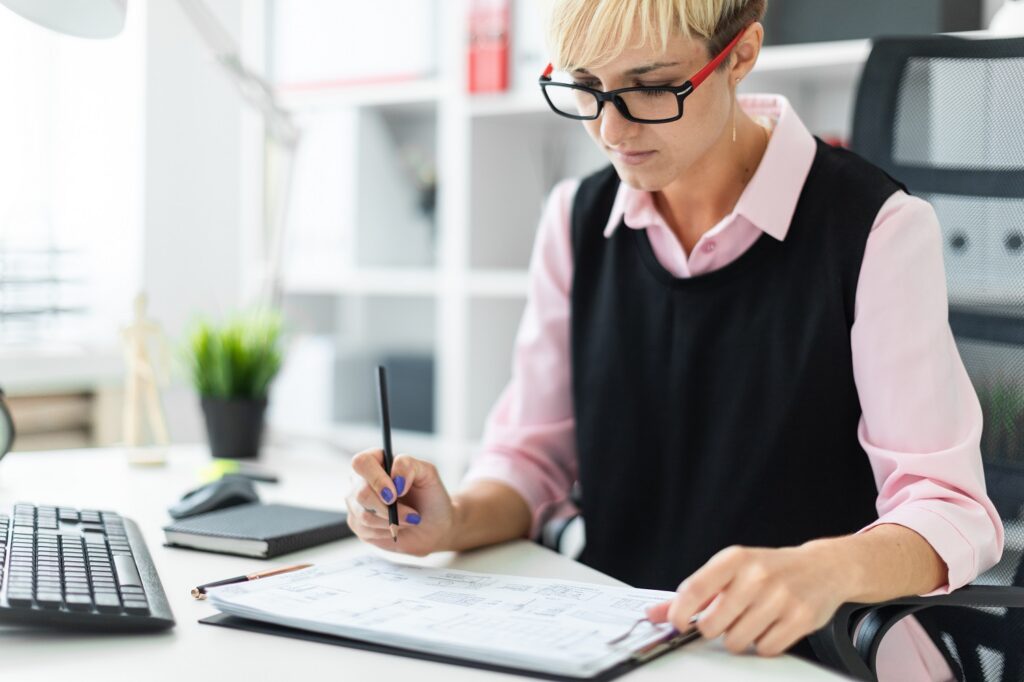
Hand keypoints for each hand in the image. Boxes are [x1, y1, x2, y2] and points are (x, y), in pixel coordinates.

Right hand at [345, 448, 455, 556]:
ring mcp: (356, 502)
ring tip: (409, 519)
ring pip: (363, 515)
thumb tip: (395, 480)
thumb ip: (409, 466)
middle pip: (361, 493)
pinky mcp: (357, 523)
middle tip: (410, 513)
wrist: (433, 525)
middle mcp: (362, 479)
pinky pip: (365, 529)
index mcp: (377, 461)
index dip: (377, 479)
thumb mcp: (428, 474)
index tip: (396, 492)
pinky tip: (397, 526)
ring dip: (391, 521)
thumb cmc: (429, 496)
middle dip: (388, 508)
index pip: (362, 462)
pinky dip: (386, 530)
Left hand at [646, 544, 854, 655]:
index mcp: (734, 559)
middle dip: (713, 628)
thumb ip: (694, 593)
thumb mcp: (730, 570)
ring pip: (736, 641)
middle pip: (713, 624)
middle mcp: (757, 576)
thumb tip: (656, 613)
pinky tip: (770, 626)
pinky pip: (764, 650)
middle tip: (725, 618)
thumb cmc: (769, 569)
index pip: (694, 590)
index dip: (679, 613)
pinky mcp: (800, 619)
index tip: (678, 623)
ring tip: (750, 620)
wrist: (823, 568)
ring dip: (738, 638)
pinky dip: (763, 644)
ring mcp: (780, 597)